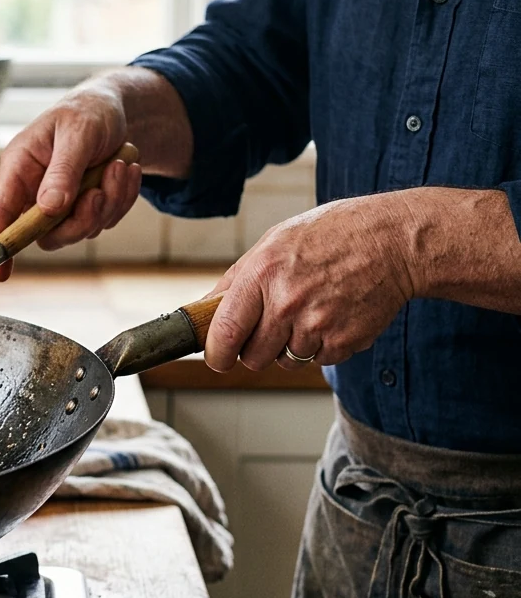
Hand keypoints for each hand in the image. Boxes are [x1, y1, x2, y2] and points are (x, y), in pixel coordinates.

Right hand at [0, 83, 143, 280]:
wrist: (116, 110)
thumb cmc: (87, 113)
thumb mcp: (77, 133)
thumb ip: (62, 171)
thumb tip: (48, 208)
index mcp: (19, 167)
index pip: (0, 210)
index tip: (0, 270)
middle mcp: (34, 190)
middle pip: (45, 234)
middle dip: (80, 219)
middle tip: (99, 192)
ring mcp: (58, 203)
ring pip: (78, 230)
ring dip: (108, 202)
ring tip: (119, 166)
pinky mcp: (82, 207)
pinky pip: (102, 221)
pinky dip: (120, 199)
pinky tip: (124, 171)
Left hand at [205, 193, 418, 371]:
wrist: (394, 241)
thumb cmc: (330, 235)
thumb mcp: (273, 242)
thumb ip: (235, 280)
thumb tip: (203, 308)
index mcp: (262, 274)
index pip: (225, 332)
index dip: (216, 354)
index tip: (217, 358)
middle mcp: (288, 303)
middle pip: (253, 357)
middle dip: (255, 349)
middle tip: (270, 326)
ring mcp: (318, 325)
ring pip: (286, 362)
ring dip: (290, 347)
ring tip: (308, 312)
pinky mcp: (345, 341)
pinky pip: (318, 360)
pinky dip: (321, 346)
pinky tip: (332, 315)